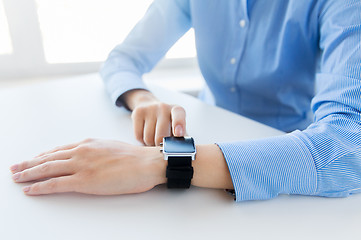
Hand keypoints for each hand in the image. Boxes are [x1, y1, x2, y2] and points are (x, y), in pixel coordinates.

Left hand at [10, 139, 165, 195]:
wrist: (146, 163)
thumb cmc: (134, 158)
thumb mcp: (111, 148)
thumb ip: (96, 152)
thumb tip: (89, 158)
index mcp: (88, 144)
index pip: (59, 150)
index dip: (43, 155)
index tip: (33, 158)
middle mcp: (81, 151)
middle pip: (48, 158)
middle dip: (29, 163)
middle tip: (15, 167)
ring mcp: (81, 165)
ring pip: (47, 169)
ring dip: (28, 173)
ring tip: (16, 177)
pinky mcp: (84, 181)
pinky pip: (55, 184)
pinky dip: (40, 186)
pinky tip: (30, 189)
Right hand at [124, 90, 186, 145]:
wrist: (150, 106)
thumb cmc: (167, 122)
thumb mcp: (178, 127)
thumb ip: (181, 138)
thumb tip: (183, 151)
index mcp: (177, 110)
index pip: (179, 116)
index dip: (178, 125)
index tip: (178, 134)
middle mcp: (164, 107)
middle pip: (161, 136)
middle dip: (161, 146)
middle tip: (163, 145)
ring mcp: (150, 109)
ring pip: (148, 138)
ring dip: (151, 144)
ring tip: (154, 138)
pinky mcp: (137, 112)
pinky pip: (138, 136)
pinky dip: (142, 141)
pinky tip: (146, 135)